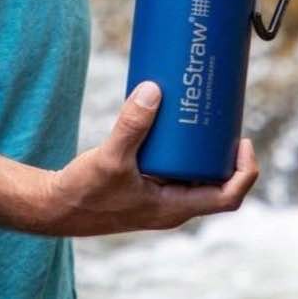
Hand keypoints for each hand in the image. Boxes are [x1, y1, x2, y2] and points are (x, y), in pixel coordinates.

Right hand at [30, 81, 259, 236]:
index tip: (242, 141)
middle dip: (223, 154)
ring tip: (199, 119)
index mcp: (175, 208)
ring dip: (201, 152)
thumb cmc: (83, 192)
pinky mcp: (143, 189)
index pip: (228, 196)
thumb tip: (154, 90)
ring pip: (193, 177)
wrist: (53, 208)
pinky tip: (167, 127)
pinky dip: (177, 152)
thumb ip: (131, 125)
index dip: (244, 170)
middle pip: (215, 183)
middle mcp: (172, 206)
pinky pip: (172, 171)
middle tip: (221, 121)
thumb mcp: (109, 158)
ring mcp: (158, 199)